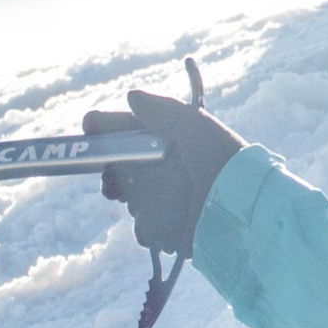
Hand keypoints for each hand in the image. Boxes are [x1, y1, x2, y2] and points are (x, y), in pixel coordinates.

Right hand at [85, 81, 242, 250]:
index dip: (105, 130)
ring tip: (145, 195)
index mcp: (169, 145)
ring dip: (133, 198)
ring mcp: (164, 203)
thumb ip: (159, 108)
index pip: (127, 134)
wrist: (238, 204)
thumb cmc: (217, 157)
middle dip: (110, 170)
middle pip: (119, 170)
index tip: (89, 129)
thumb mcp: (190, 123)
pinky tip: (163, 217)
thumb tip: (132, 96)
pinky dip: (150, 224)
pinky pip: (144, 228)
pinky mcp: (167, 232)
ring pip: (130, 200)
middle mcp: (165, 173)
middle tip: (108, 173)